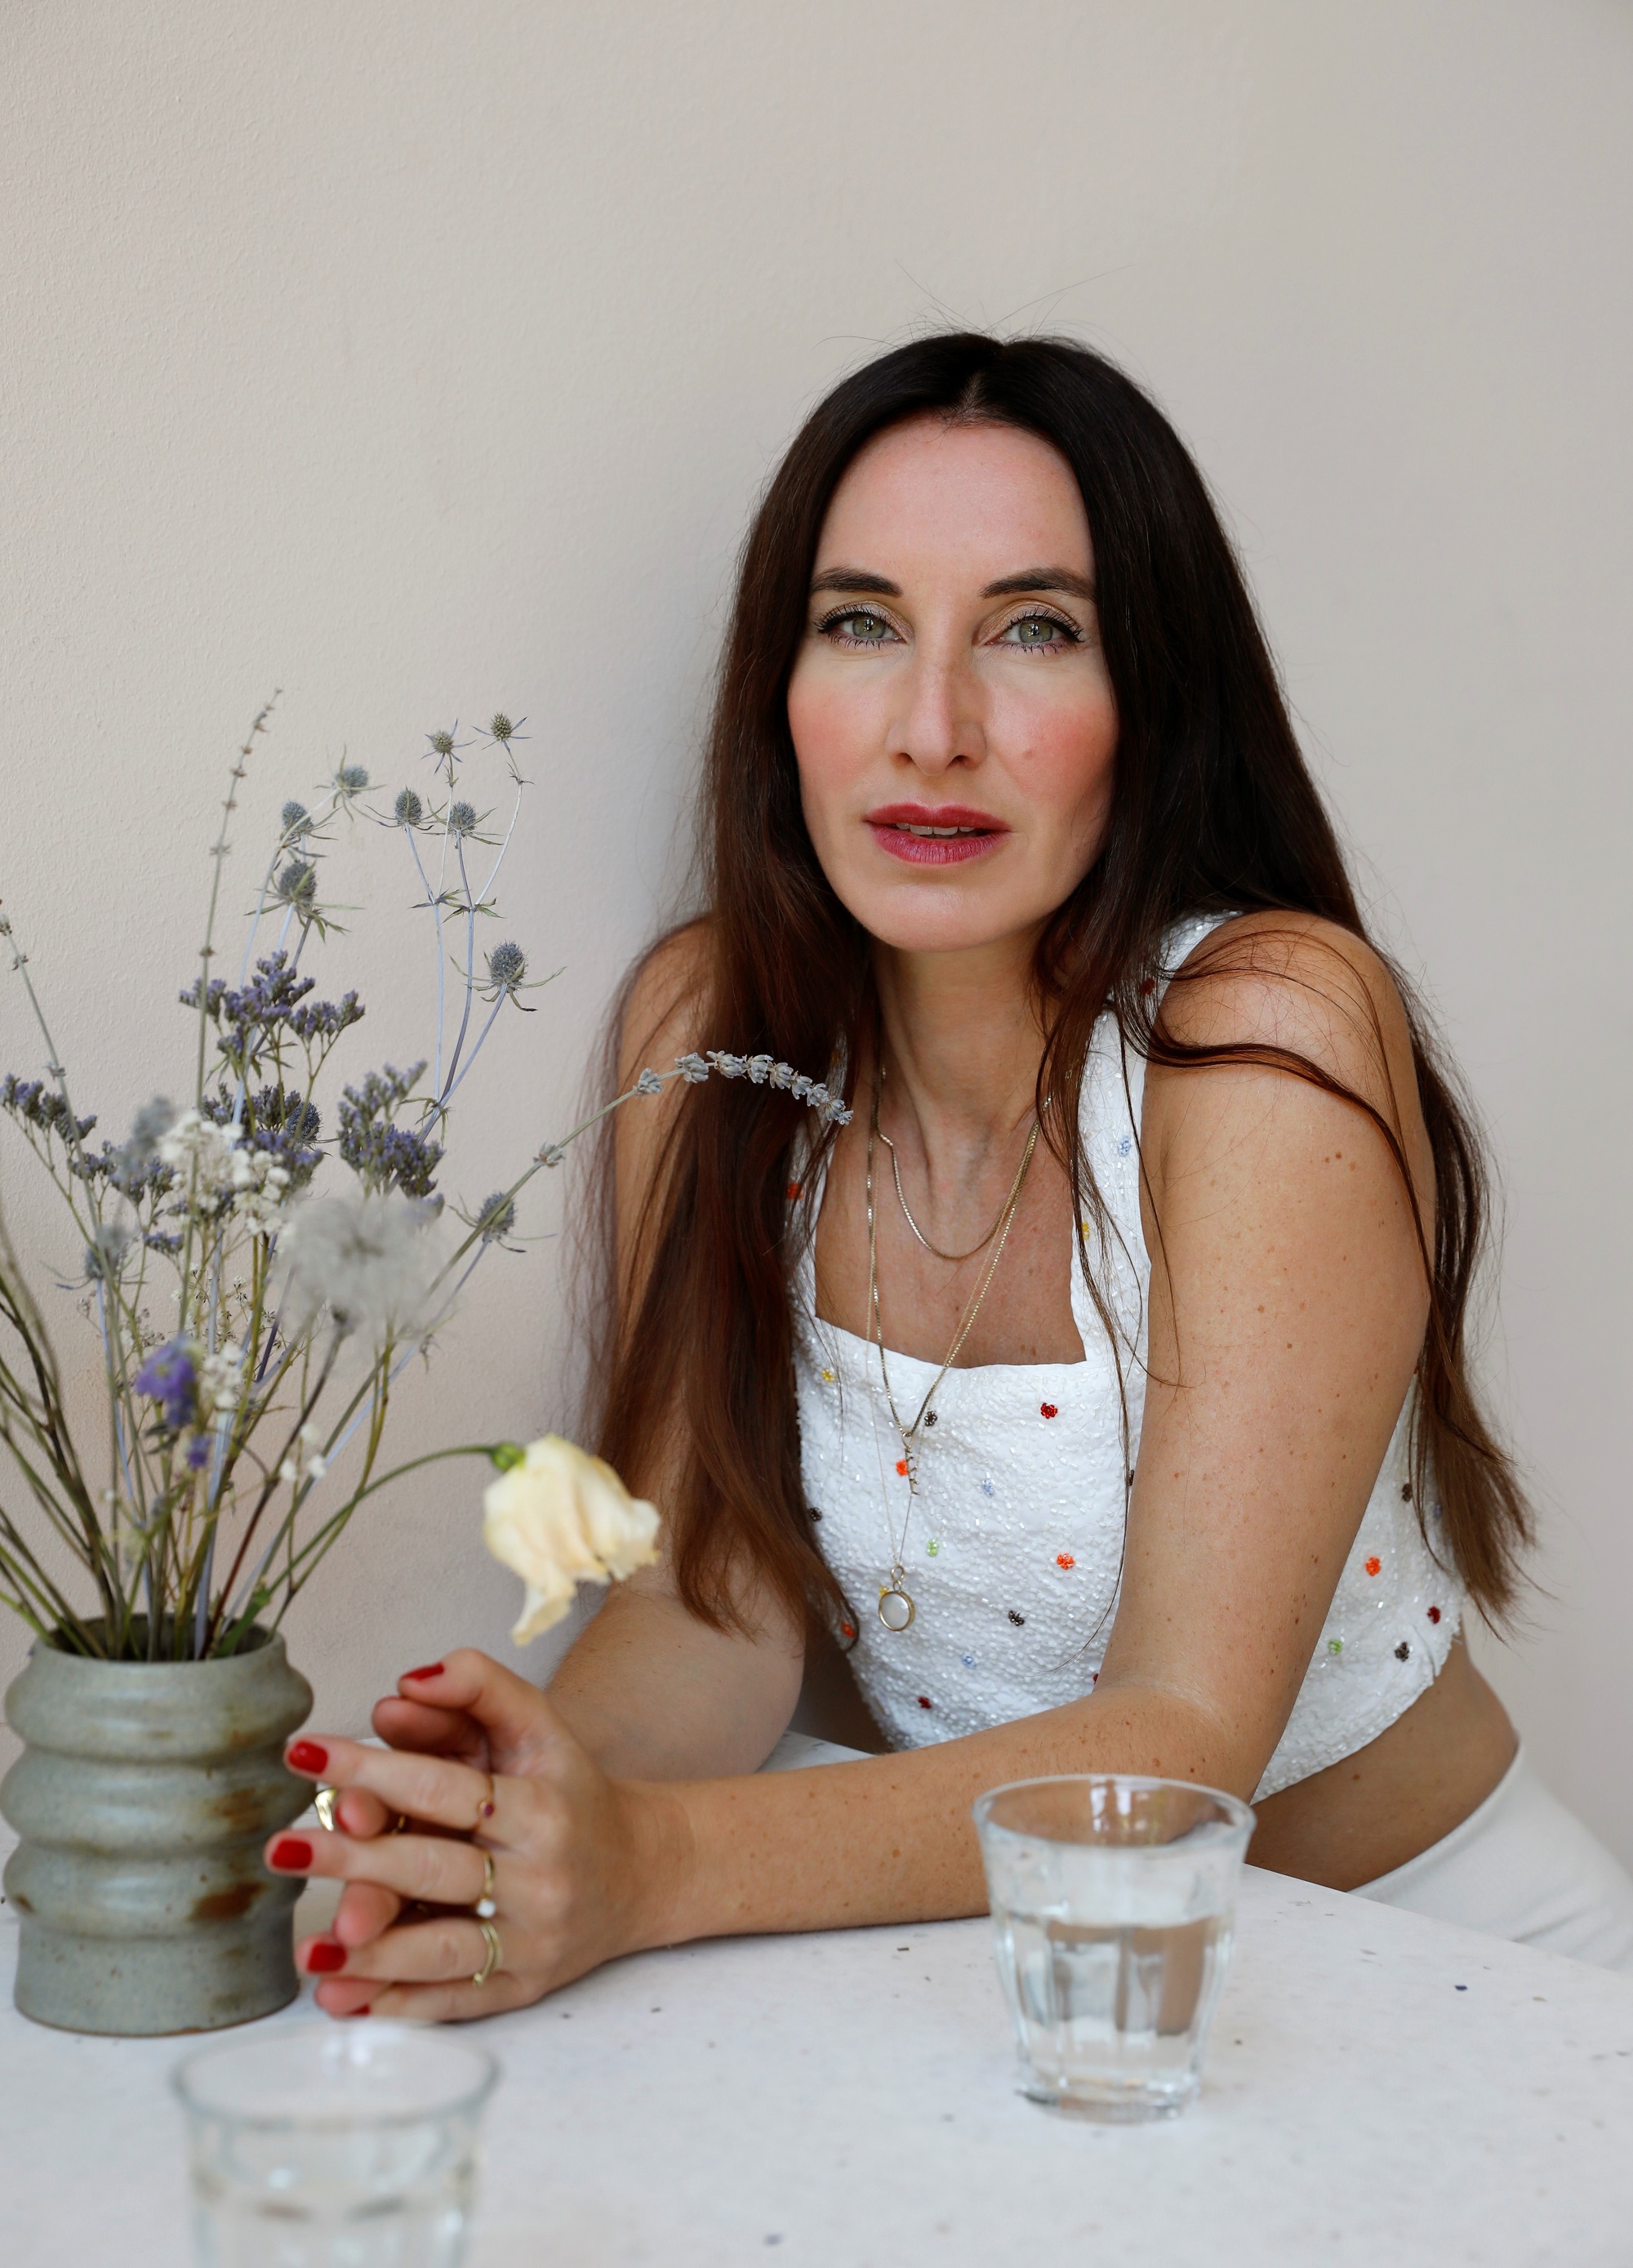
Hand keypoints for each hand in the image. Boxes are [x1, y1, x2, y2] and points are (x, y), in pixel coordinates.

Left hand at [268, 1649, 689, 2019]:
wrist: (639, 1871)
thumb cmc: (571, 1793)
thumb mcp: (542, 1727)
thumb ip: (481, 1687)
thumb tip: (407, 1681)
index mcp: (541, 1806)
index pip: (445, 1787)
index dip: (373, 1771)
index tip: (305, 1756)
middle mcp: (539, 1876)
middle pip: (434, 1869)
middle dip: (353, 1861)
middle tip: (281, 1849)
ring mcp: (532, 1939)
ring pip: (444, 1949)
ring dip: (372, 1952)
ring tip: (310, 1951)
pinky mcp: (522, 1987)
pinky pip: (455, 2001)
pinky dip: (399, 2004)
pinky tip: (346, 1999)